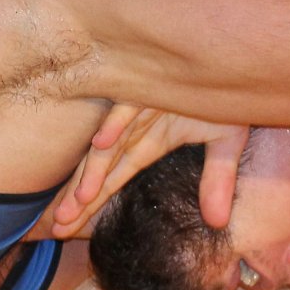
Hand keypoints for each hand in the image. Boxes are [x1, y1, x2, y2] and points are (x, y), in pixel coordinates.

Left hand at [46, 106, 249, 238]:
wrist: (230, 59)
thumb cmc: (223, 95)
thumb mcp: (226, 143)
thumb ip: (218, 180)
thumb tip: (219, 222)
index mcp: (148, 143)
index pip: (112, 180)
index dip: (90, 206)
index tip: (66, 230)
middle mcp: (134, 129)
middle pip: (101, 170)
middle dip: (80, 200)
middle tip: (59, 228)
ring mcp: (137, 108)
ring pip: (109, 144)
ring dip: (94, 170)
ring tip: (80, 199)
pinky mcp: (145, 86)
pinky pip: (128, 106)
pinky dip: (116, 122)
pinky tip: (102, 142)